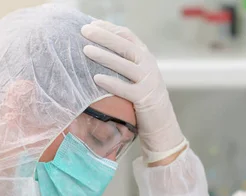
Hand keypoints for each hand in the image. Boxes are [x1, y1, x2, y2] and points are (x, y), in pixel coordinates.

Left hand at [81, 20, 186, 163]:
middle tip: (84, 31)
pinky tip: (96, 78)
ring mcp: (148, 80)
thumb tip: (97, 47)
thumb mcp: (137, 75)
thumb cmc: (143, 98)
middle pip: (124, 45)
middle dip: (103, 36)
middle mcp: (148, 64)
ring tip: (86, 50)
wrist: (161, 122)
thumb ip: (124, 61)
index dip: (108, 28)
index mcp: (145, 56)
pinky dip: (110, 82)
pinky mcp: (144, 98)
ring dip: (104, 56)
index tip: (91, 24)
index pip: (127, 35)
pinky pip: (124, 88)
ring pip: (124, 64)